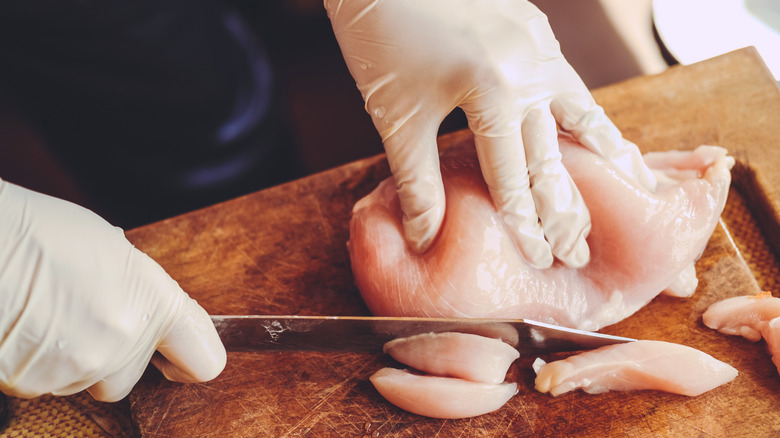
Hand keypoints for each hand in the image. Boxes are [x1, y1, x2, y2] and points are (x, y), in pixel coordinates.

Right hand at [0, 179, 225, 401]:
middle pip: (130, 377)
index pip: (205, 360)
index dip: (190, 359)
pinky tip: (27, 325)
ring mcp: (79, 367)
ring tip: (49, 313)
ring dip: (72, 358)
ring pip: (85, 381)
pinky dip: (38, 362)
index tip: (177, 356)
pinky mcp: (34, 383)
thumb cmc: (42, 233)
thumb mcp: (114, 250)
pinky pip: (45, 383)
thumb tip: (142, 307)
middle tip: (86, 318)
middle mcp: (124, 342)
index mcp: (155, 303)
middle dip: (113, 357)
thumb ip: (140, 291)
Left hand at [326, 0, 656, 267]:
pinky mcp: (534, 24)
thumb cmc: (380, 40)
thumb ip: (418, 183)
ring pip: (578, 108)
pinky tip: (589, 124)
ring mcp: (537, 41)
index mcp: (494, 93)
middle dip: (566, 206)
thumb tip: (425, 239)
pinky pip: (568, 76)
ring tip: (627, 182)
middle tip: (581, 247)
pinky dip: (581, 108)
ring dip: (598, 152)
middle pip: (556, 151)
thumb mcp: (398, 118)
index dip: (528, 224)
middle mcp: (529, 67)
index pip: (516, 177)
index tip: (542, 259)